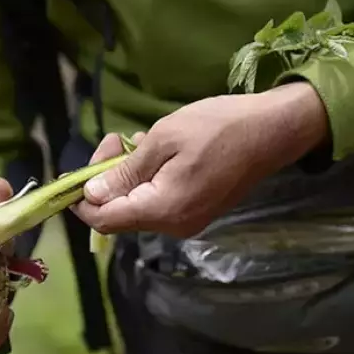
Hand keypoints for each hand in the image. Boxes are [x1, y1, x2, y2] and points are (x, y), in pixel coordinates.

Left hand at [73, 82, 328, 237]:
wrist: (274, 130)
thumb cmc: (218, 127)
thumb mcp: (163, 139)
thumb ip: (124, 172)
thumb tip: (91, 195)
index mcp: (163, 211)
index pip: (104, 220)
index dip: (82, 200)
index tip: (80, 168)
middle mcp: (174, 225)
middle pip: (120, 213)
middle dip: (107, 178)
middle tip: (115, 139)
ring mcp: (188, 220)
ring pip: (139, 205)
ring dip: (129, 175)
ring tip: (136, 140)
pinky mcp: (198, 210)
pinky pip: (159, 201)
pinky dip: (148, 178)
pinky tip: (154, 150)